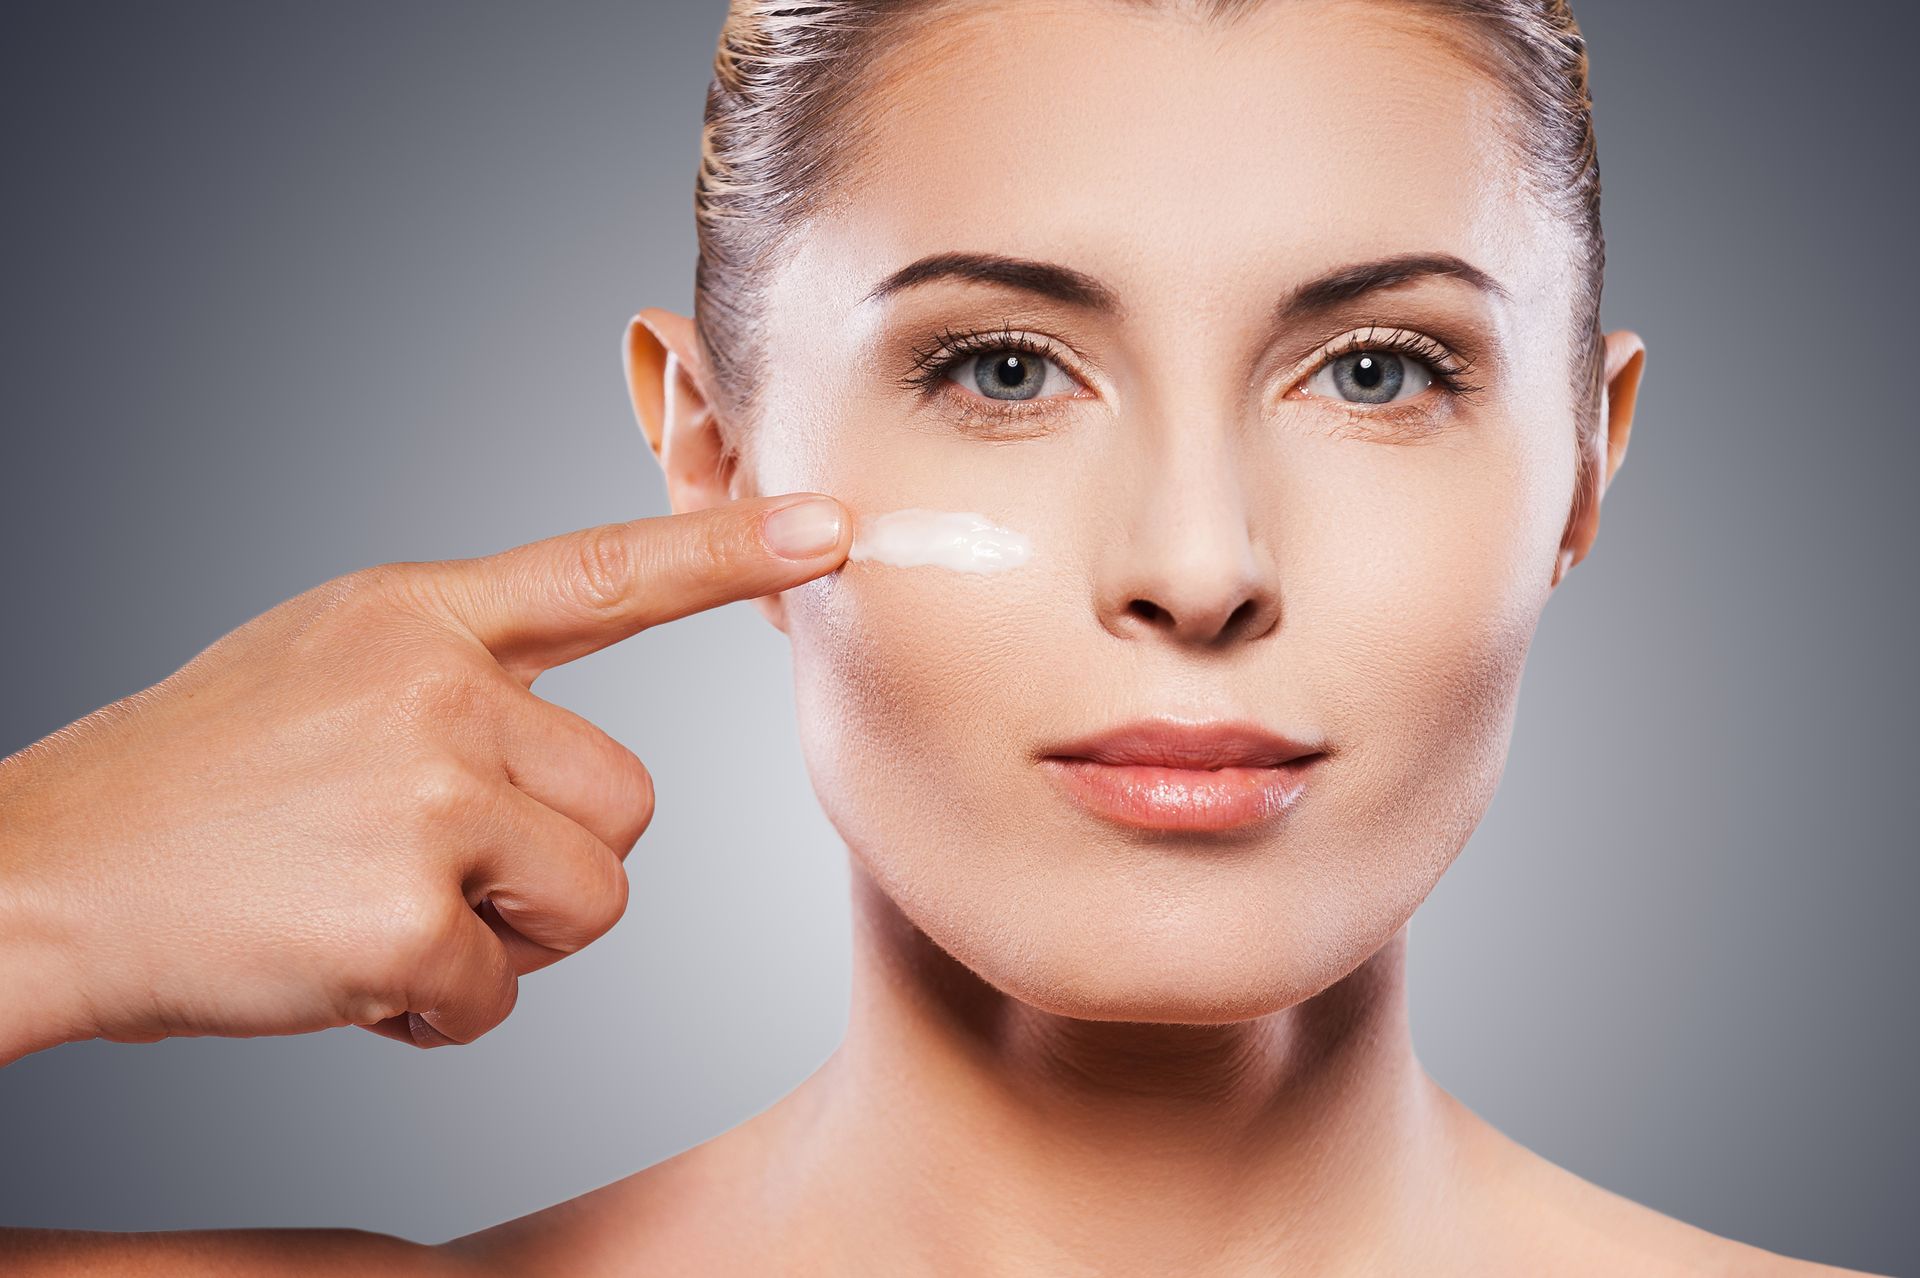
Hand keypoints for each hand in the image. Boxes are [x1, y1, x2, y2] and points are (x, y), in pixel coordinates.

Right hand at [0, 492, 848, 1062]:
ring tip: (380, 909)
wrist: (43, 871)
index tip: (832, 526)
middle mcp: (435, 688)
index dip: (728, 551)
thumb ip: (458, 675)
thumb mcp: (326, 665)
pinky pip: (500, 990)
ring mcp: (422, 793)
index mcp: (418, 618)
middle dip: (553, 862)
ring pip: (591, 898)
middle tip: (426, 866)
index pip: (605, 571)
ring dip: (506, 937)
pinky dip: (436, 1007)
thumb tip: (564, 734)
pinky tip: (347, 967)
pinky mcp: (405, 910)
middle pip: (628, 803)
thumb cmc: (195, 784)